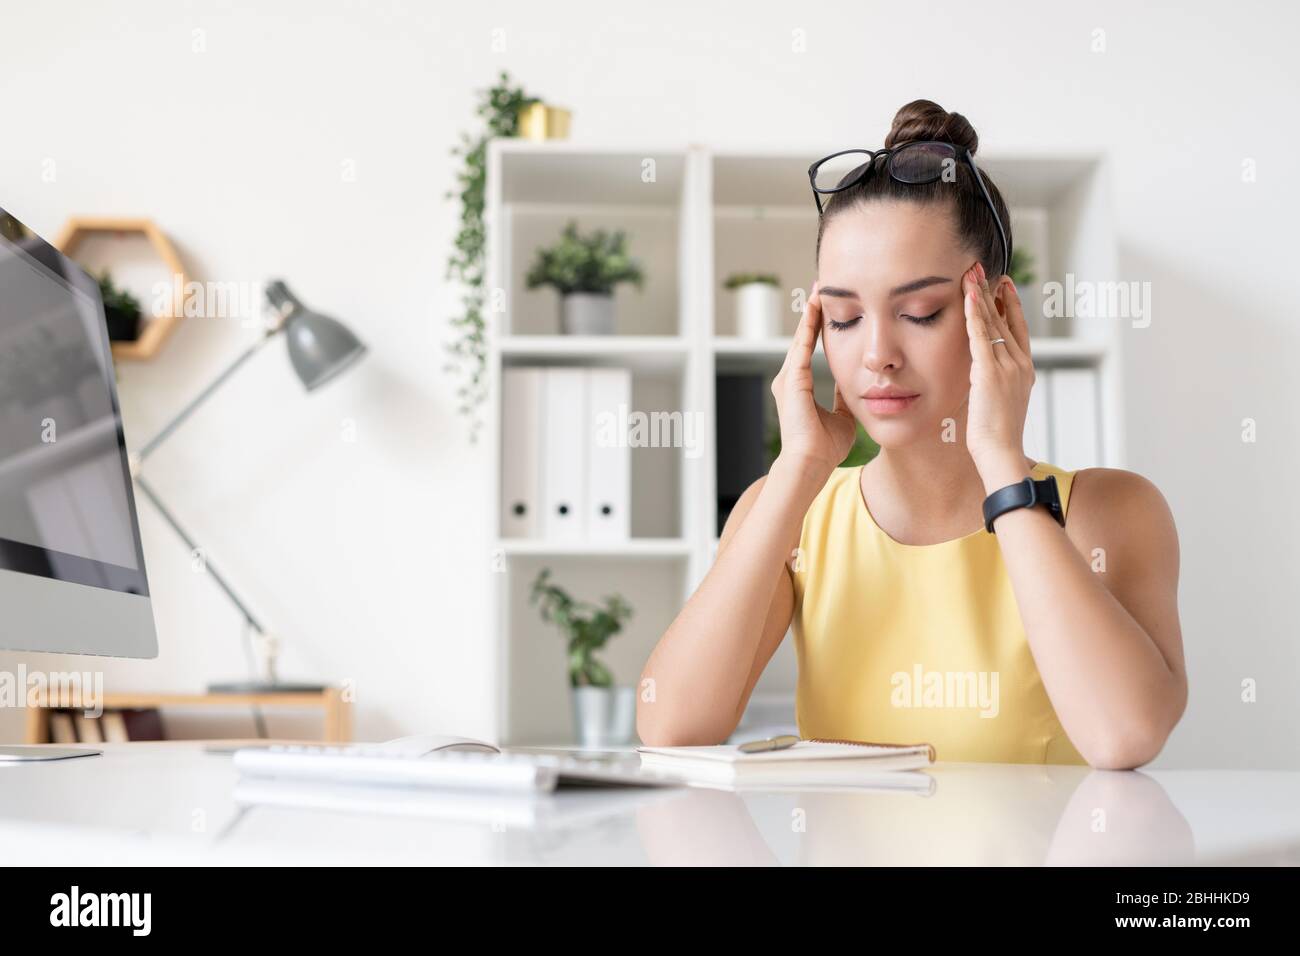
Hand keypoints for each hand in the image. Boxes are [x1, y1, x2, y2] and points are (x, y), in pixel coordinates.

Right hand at [770, 281, 857, 479]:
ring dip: (810, 314)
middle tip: (822, 288)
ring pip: (800, 337)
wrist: (811, 462)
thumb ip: (846, 399)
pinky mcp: (792, 380)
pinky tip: (817, 307)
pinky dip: (809, 326)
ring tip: (819, 290)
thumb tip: (857, 388)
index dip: (820, 329)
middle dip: (813, 313)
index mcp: (799, 388)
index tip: (830, 308)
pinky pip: (801, 346)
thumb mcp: (843, 417)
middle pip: (802, 338)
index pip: (810, 350)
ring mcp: (787, 379)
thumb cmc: (825, 447)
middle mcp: (789, 380)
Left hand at [963, 262, 1034, 483]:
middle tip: (982, 269)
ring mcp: (1007, 367)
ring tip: (971, 273)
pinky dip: (974, 315)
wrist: (1001, 453)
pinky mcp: (989, 373)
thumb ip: (994, 383)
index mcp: (1024, 370)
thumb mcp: (999, 402)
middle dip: (992, 293)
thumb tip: (982, 374)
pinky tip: (968, 296)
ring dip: (980, 296)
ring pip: (992, 323)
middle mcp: (1019, 364)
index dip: (1010, 305)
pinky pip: (981, 336)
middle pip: (1005, 319)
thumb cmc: (997, 436)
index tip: (1003, 285)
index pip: (1018, 329)